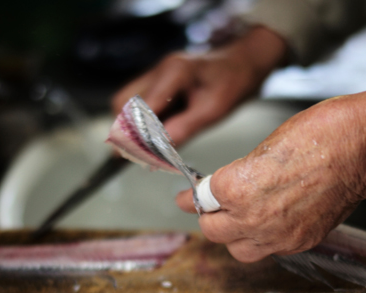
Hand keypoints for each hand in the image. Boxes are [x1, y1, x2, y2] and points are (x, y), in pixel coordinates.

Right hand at [111, 26, 287, 146]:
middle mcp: (160, 69)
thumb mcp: (212, 111)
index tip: (134, 156)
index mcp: (174, 72)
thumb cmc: (232, 82)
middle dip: (126, 129)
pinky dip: (141, 121)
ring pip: (126, 102)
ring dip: (131, 125)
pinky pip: (139, 102)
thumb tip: (158, 151)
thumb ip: (184, 129)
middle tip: (136, 154)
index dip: (135, 134)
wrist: (242, 64)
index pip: (140, 107)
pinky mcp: (159, 82)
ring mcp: (157, 74)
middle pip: (123, 102)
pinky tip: (154, 136)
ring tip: (146, 147)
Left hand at [175, 86, 365, 261]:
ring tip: (239, 219)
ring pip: (238, 250)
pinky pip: (270, 250)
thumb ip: (239, 173)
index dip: (191, 196)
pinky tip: (268, 222)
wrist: (362, 148)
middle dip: (209, 217)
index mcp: (237, 187)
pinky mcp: (300, 242)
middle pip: (213, 230)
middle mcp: (253, 218)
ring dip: (233, 236)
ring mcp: (278, 235)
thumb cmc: (319, 134)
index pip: (200, 199)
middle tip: (210, 207)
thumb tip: (224, 187)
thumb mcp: (264, 146)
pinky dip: (263, 240)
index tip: (187, 196)